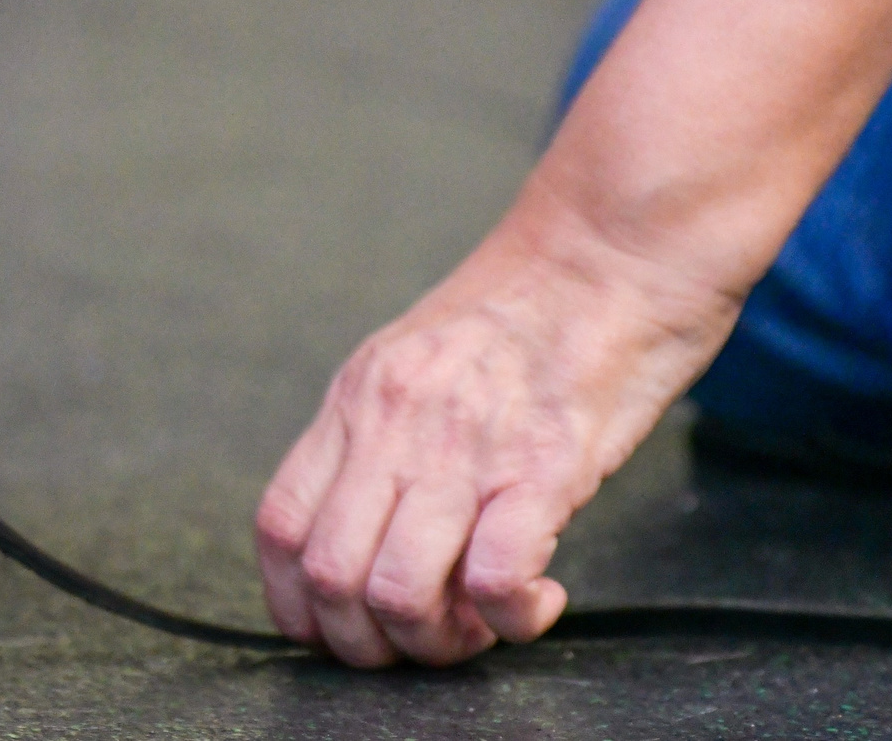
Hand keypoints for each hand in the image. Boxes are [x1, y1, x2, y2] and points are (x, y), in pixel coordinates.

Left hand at [253, 207, 737, 665]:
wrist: (611, 247)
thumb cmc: (530, 311)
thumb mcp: (420, 361)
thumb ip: (384, 436)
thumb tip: (365, 523)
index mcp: (358, 400)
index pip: (280, 527)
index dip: (298, 606)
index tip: (342, 631)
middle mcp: (393, 424)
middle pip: (330, 575)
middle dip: (370, 643)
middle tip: (427, 639)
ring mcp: (464, 445)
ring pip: (397, 590)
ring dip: (438, 641)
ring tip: (481, 626)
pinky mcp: (545, 464)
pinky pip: (494, 577)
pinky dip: (510, 618)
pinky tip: (540, 600)